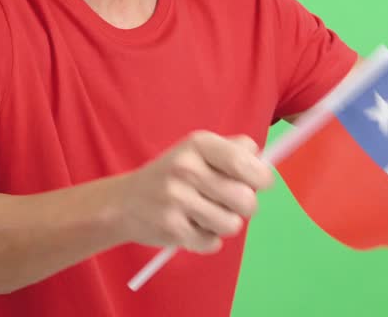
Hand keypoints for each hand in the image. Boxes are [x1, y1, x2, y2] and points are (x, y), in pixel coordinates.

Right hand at [114, 131, 273, 253]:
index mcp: (198, 144)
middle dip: (246, 206)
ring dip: (225, 223)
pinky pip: (213, 242)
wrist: (123, 202)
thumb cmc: (172, 175)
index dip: (262, 177)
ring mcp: (177, 200)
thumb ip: (232, 150)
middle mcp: (187, 169)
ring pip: (232, 224)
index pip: (244, 161)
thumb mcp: (197, 151)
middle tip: (232, 203)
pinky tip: (191, 227)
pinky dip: (208, 239)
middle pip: (246, 199)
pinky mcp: (172, 229)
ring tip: (207, 214)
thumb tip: (263, 159)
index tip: (261, 183)